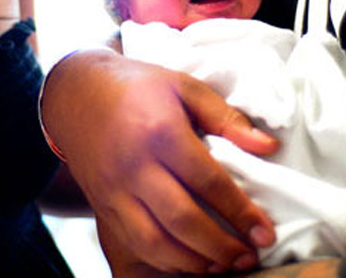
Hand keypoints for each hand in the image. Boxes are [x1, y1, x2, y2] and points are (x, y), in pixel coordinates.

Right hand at [41, 49, 278, 273]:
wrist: (77, 93)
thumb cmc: (137, 86)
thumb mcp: (184, 86)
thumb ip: (226, 117)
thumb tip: (268, 147)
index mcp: (160, 132)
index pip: (208, 181)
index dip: (240, 212)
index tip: (264, 232)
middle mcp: (135, 165)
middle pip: (183, 219)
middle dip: (222, 247)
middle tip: (250, 256)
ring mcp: (115, 189)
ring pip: (155, 241)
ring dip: (195, 261)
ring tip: (224, 265)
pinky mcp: (102, 204)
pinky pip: (134, 243)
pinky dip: (164, 260)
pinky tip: (189, 260)